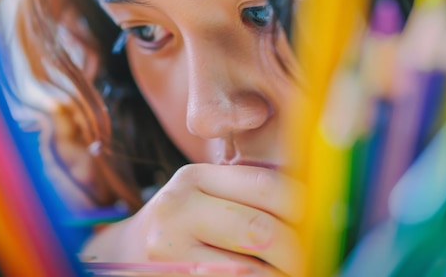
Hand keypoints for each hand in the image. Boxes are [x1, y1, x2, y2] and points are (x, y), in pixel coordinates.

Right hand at [86, 163, 305, 275]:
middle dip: (297, 252)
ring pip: (250, 272)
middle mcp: (177, 209)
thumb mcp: (202, 195)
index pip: (266, 186)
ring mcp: (170, 251)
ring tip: (290, 272)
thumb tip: (316, 210)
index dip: (305, 208)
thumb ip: (245, 194)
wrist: (122, 256)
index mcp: (193, 178)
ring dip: (280, 276)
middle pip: (262, 230)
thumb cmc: (179, 224)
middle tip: (311, 258)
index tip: (323, 222)